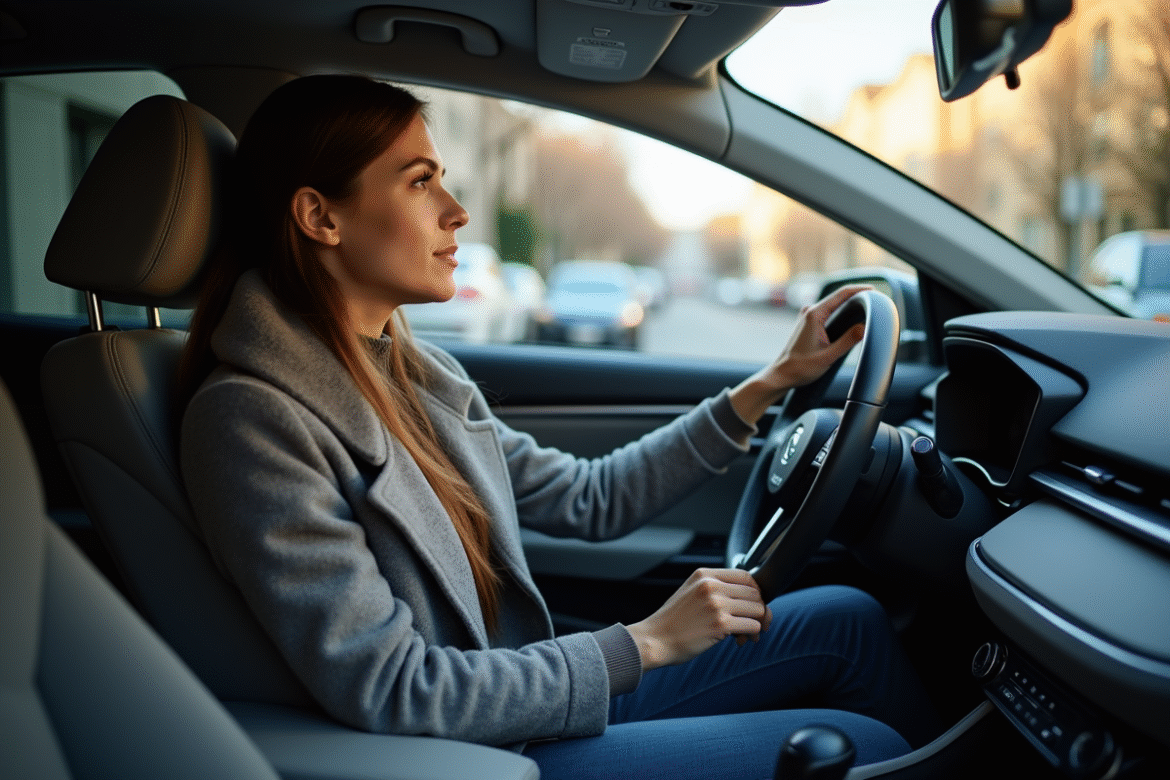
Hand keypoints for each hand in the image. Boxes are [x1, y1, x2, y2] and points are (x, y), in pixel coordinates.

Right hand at [625, 568, 772, 670]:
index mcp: (704, 575)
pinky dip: (752, 634)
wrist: (654, 640)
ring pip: (757, 609)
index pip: (745, 576)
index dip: (755, 592)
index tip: (753, 605)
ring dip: (758, 624)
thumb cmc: (673, 622)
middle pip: (754, 593)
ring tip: (747, 635)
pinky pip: (752, 625)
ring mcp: (716, 604)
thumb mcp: (690, 592)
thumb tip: (747, 597)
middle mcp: (711, 586)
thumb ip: (714, 588)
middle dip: (760, 610)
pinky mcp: (720, 623)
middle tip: (754, 624)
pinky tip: (740, 641)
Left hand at [728, 284, 871, 425]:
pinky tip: (851, 317)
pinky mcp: (809, 322)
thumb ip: (847, 341)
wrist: (783, 374)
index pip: (841, 294)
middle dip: (857, 297)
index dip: (860, 290)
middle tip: (876, 301)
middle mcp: (810, 311)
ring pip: (834, 304)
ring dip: (849, 304)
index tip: (875, 291)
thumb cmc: (801, 367)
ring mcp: (808, 315)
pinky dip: (841, 312)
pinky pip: (829, 311)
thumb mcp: (828, 356)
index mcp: (814, 314)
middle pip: (838, 297)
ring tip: (867, 307)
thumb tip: (864, 327)